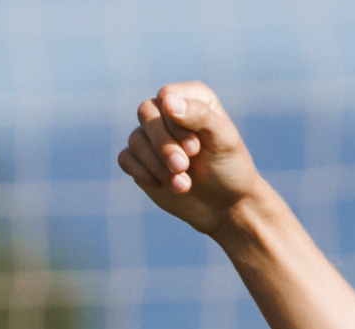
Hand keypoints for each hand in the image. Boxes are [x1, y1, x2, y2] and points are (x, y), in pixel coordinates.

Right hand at [117, 81, 262, 234]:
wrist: (226, 206)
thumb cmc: (229, 169)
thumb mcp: (224, 141)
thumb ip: (200, 116)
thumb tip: (166, 101)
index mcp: (191, 98)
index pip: (166, 96)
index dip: (176, 124)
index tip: (196, 148)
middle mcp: (168, 111)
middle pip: (146, 112)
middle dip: (164, 145)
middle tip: (183, 166)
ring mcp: (152, 135)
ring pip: (136, 139)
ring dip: (158, 166)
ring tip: (183, 185)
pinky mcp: (140, 159)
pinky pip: (125, 159)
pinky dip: (144, 174)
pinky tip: (165, 186)